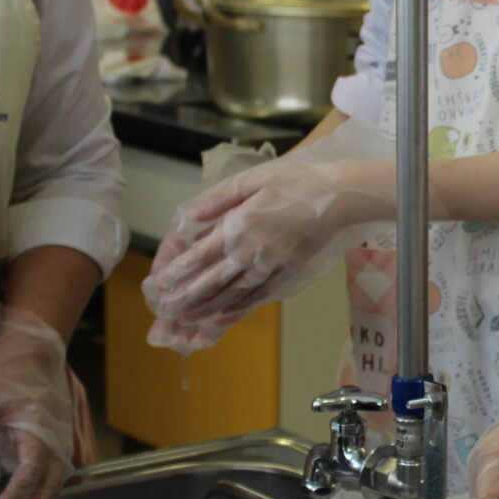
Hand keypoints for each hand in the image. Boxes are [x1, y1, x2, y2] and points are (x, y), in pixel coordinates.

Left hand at [0, 307, 75, 498]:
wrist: (36, 347)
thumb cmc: (8, 371)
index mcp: (42, 434)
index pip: (29, 480)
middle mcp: (60, 442)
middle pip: (49, 490)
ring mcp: (65, 440)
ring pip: (55, 484)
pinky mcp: (62, 438)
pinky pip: (57, 473)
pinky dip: (40, 490)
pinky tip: (23, 498)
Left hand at [143, 119, 396, 352]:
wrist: (338, 199)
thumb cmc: (296, 182)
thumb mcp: (253, 179)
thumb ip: (219, 199)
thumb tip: (189, 216)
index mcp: (239, 226)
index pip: (200, 256)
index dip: (178, 273)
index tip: (160, 285)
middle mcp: (251, 251)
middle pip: (212, 281)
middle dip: (187, 298)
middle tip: (167, 310)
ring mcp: (270, 265)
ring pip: (233, 293)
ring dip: (208, 308)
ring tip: (188, 319)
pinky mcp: (286, 272)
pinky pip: (258, 295)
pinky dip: (239, 308)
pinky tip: (225, 315)